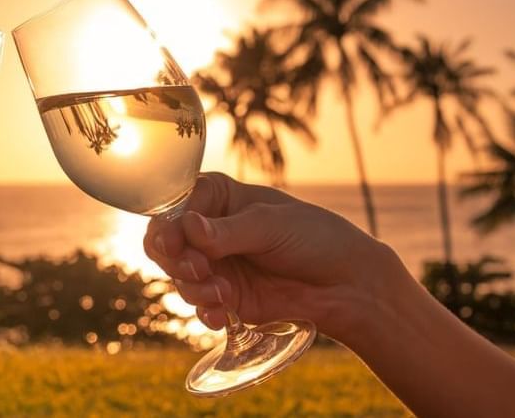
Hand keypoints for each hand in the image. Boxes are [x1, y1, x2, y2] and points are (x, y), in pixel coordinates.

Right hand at [144, 173, 399, 340]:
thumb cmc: (315, 237)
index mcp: (217, 198)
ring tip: (222, 295)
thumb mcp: (271, 225)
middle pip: (166, 245)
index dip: (167, 227)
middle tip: (199, 271)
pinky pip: (200, 305)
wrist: (348, 284)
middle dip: (177, 261)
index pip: (173, 209)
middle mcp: (209, 230)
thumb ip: (227, 231)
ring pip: (179, 277)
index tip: (174, 244)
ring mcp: (216, 264)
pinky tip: (220, 316)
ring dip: (193, 289)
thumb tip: (188, 227)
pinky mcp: (226, 296)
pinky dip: (205, 311)